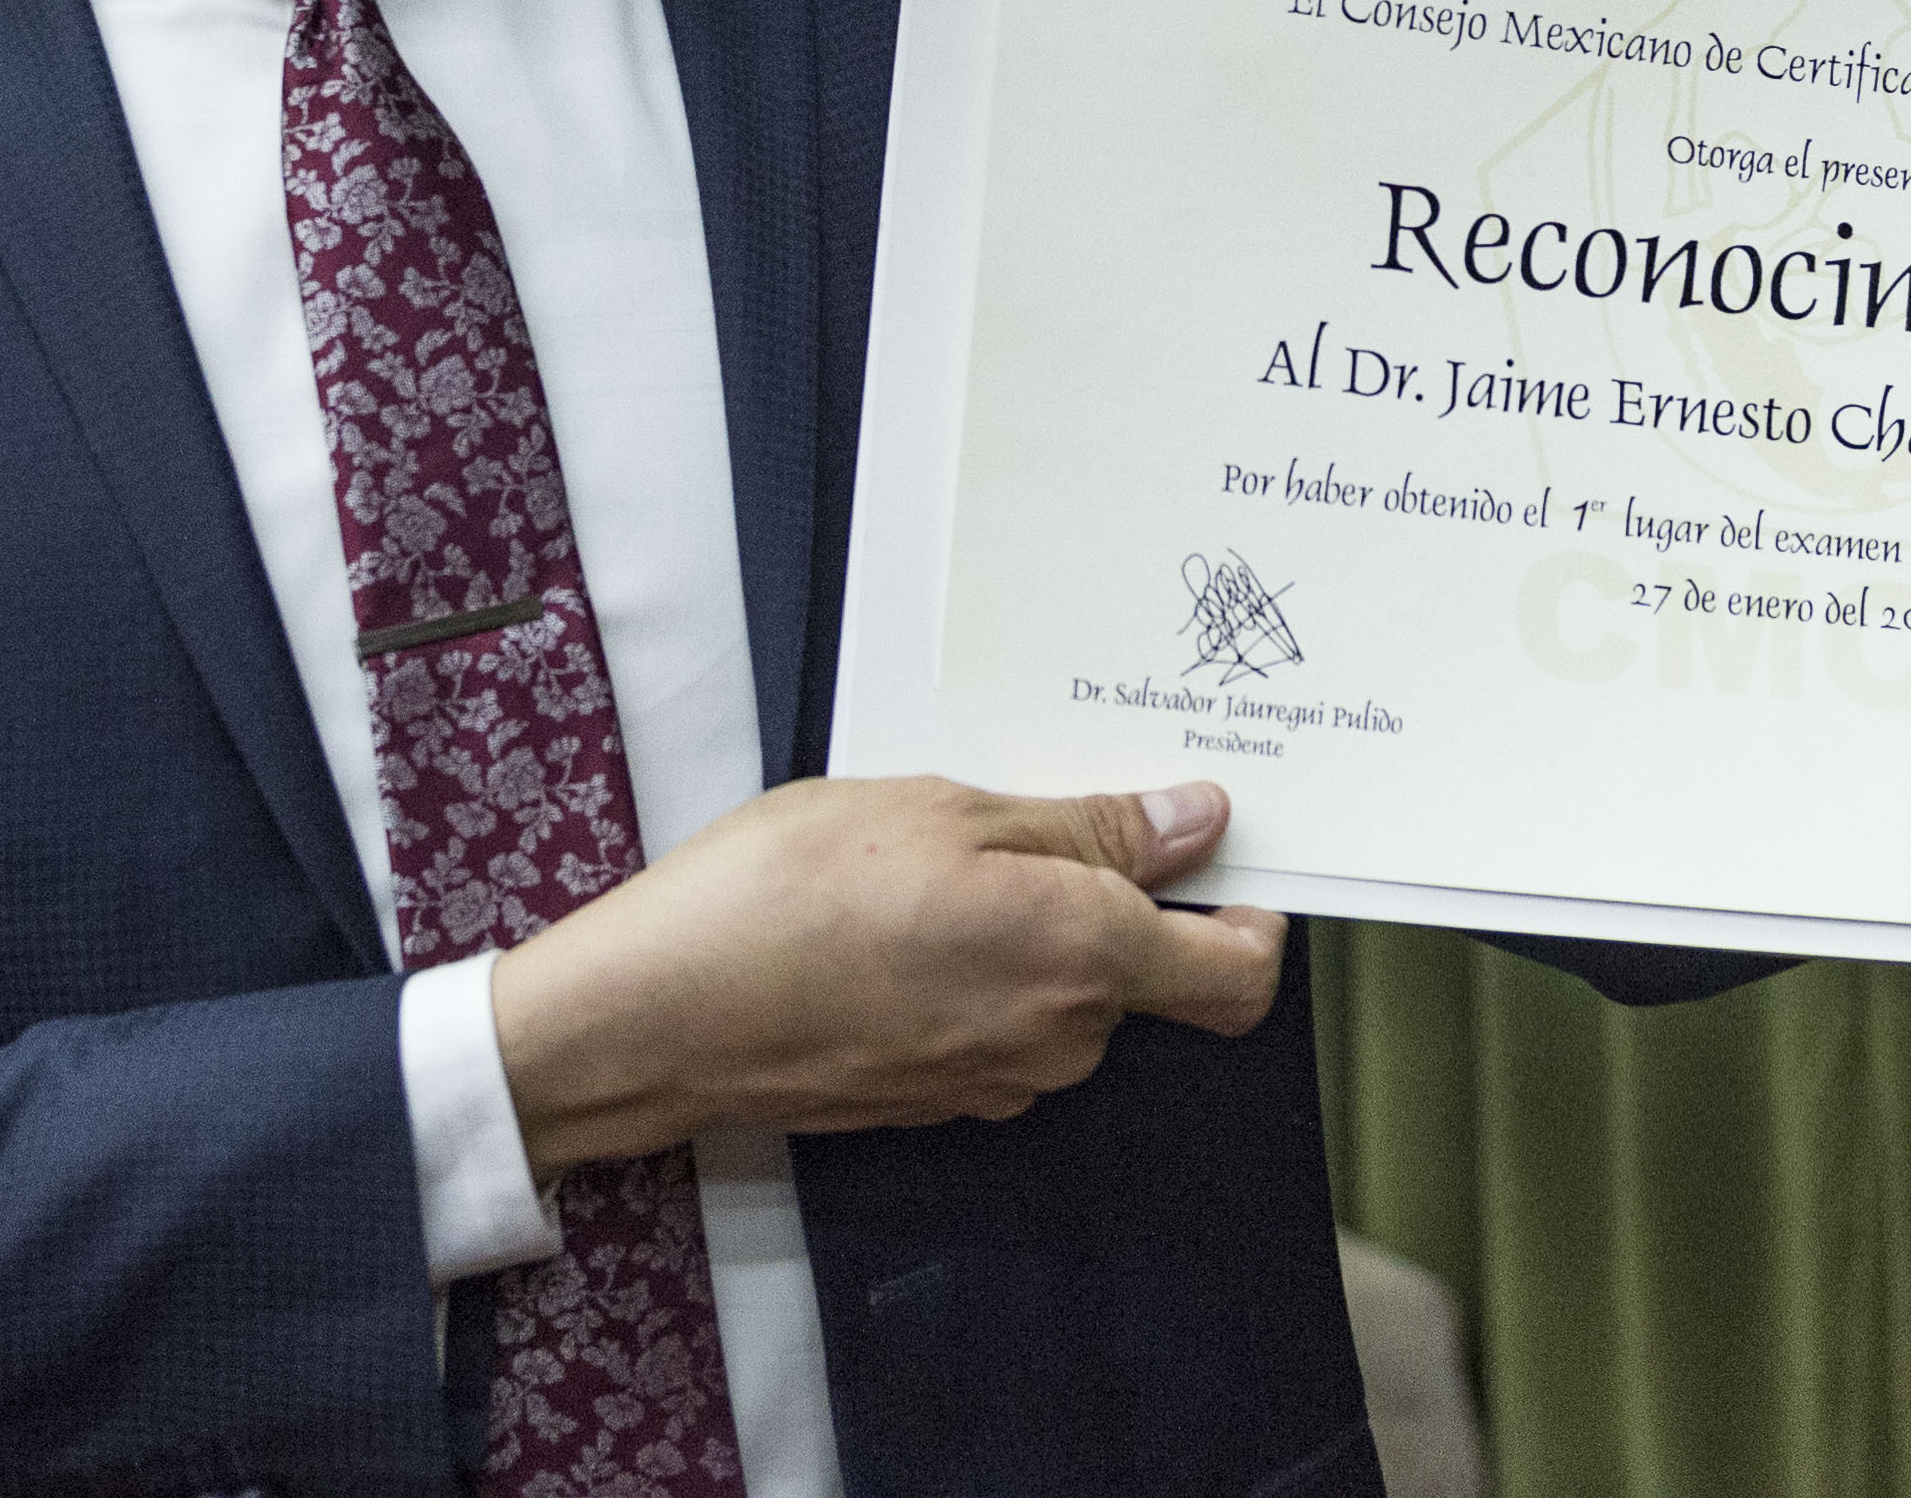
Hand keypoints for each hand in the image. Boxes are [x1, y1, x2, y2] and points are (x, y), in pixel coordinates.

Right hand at [487, 776, 1284, 1172]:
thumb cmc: (786, 896)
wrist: (659, 1016)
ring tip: (935, 860)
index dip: (1251, 918)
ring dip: (1032, 932)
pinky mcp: (936, 1100)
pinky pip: (998, 1027)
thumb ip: (1085, 827)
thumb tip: (1195, 822)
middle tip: (1024, 815)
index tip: (1217, 856)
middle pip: (1145, 977)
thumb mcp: (942, 812)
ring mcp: (994, 1082)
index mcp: (1081, 957)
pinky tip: (897, 921)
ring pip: (1065, 999)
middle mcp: (1057, 1040)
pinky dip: (976, 973)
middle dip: (1111, 899)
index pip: (1238, 977)